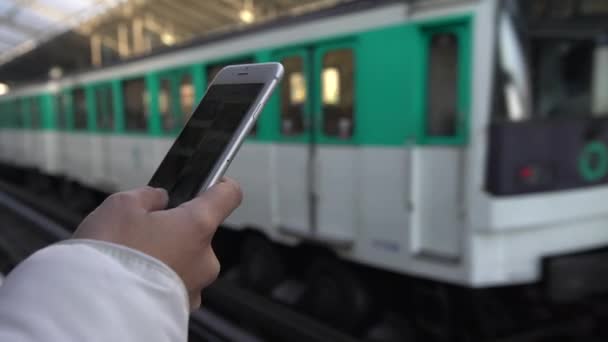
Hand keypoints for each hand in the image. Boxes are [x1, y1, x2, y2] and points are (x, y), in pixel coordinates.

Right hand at [73, 178, 242, 309]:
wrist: (96, 310)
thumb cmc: (110, 253)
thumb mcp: (122, 206)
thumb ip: (148, 197)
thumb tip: (160, 200)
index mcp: (198, 225)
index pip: (229, 195)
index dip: (219, 185)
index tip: (207, 185)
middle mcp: (205, 258)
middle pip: (198, 232)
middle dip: (174, 229)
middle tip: (141, 232)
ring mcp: (196, 287)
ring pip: (185, 261)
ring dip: (166, 257)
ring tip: (132, 259)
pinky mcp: (181, 310)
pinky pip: (173, 287)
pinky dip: (158, 281)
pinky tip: (134, 280)